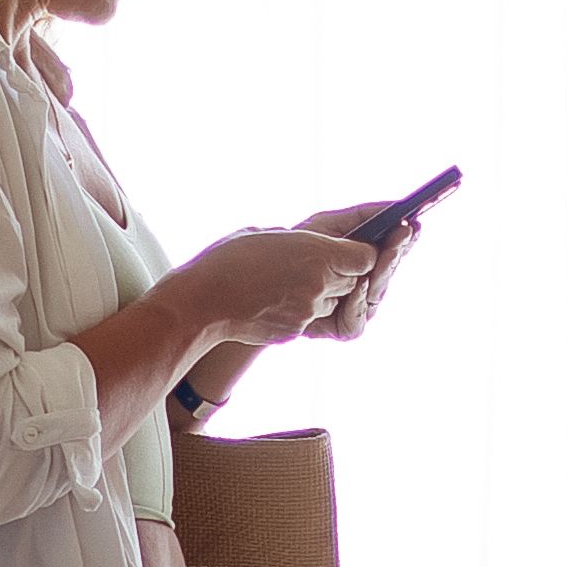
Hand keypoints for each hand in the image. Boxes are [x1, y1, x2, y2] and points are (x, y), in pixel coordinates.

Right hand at [181, 225, 373, 350]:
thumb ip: (300, 241)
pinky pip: (311, 318)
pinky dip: (301, 309)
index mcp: (317, 253)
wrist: (200, 303)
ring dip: (323, 292)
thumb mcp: (267, 234)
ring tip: (292, 280)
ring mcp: (309, 312)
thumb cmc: (227, 261)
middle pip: (354, 280)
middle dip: (345, 273)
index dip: (364, 253)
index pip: (366, 257)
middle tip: (326, 263)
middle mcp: (320, 284)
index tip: (356, 248)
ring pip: (334, 301)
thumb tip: (312, 246)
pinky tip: (276, 298)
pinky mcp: (296, 332)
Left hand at [296, 201, 418, 339]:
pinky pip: (357, 319)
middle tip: (405, 232)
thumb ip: (359, 222)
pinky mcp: (342, 327)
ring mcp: (355, 306)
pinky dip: (359, 303)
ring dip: (383, 272)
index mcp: (362, 258)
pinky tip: (360, 284)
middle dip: (396, 250)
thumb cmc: (290, 250)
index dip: (404, 237)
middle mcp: (363, 282)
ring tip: (387, 253)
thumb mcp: (324, 225)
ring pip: (378, 293)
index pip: (392, 247)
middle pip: (388, 270)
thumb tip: (392, 219)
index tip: (414, 222)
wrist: (258, 286)